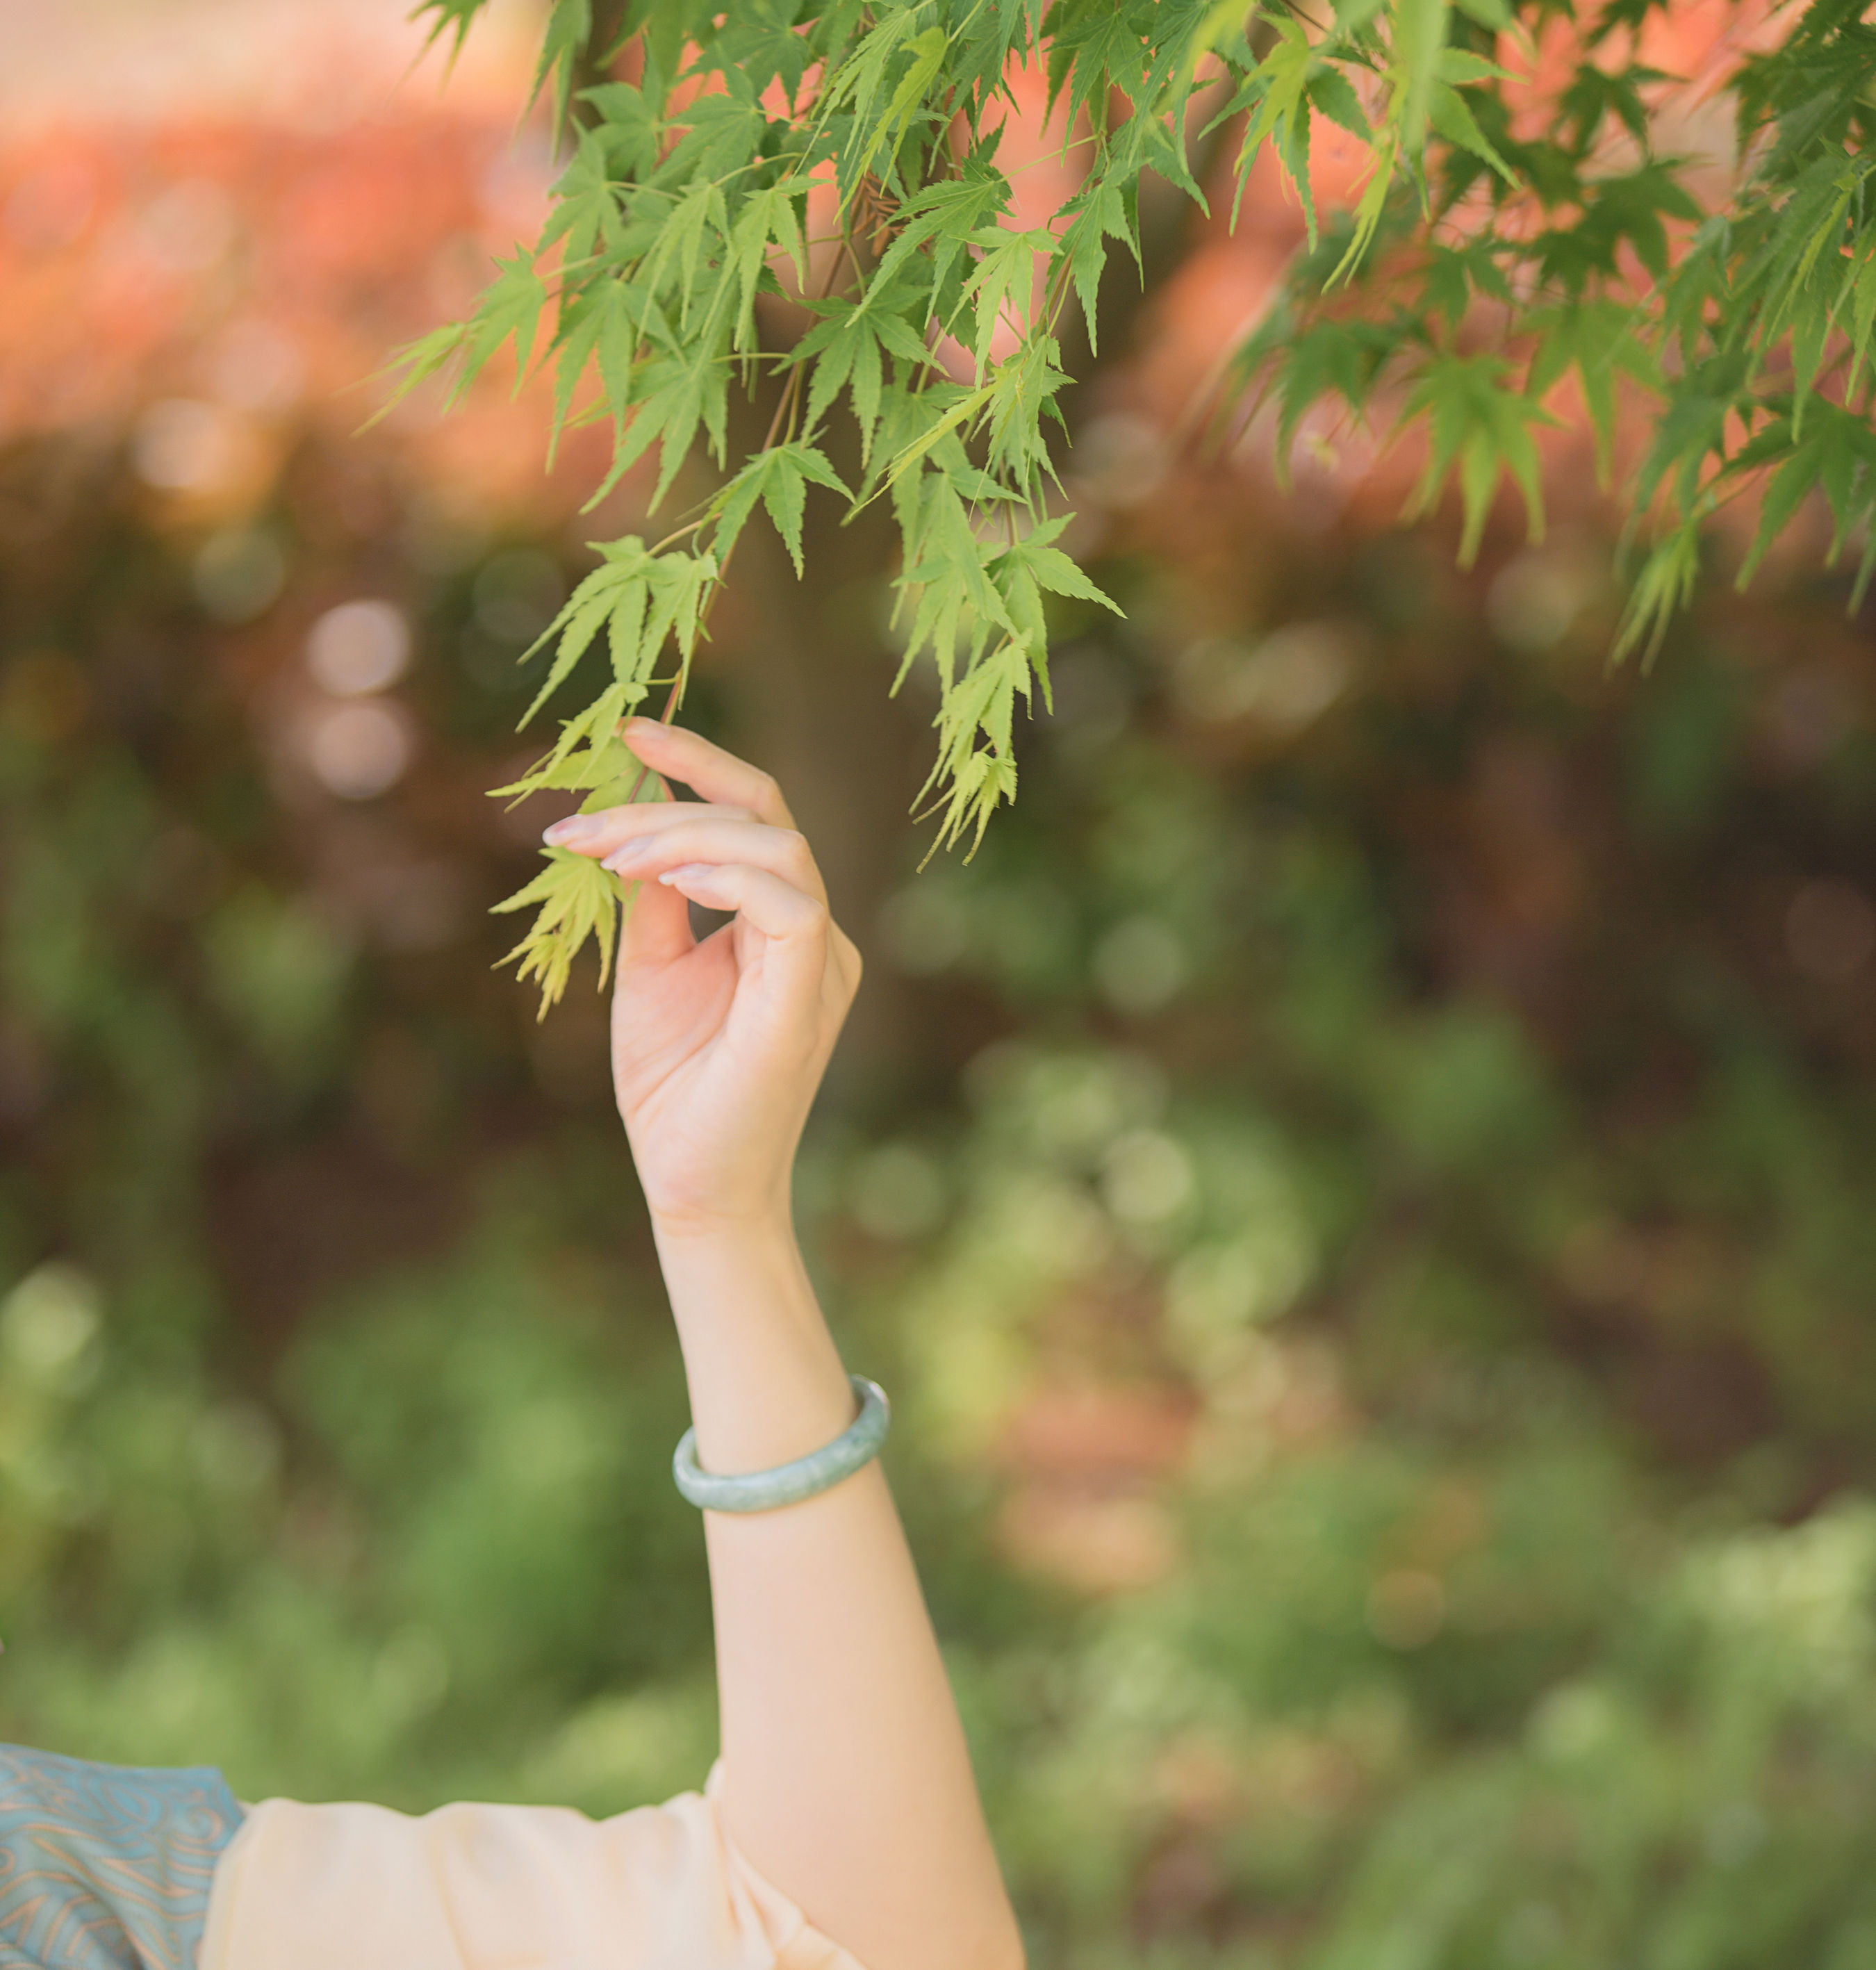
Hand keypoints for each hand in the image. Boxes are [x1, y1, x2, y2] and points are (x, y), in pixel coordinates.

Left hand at [541, 718, 861, 1240]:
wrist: (690, 1187)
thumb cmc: (674, 1091)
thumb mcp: (651, 973)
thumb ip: (658, 900)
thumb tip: (638, 826)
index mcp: (780, 926)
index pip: (756, 817)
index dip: (698, 766)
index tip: (626, 735)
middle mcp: (814, 935)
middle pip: (768, 814)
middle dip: (675, 794)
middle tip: (587, 819)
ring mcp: (822, 963)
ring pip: (780, 845)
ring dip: (684, 837)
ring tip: (611, 861)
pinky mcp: (810, 996)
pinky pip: (790, 904)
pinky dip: (723, 877)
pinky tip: (660, 884)